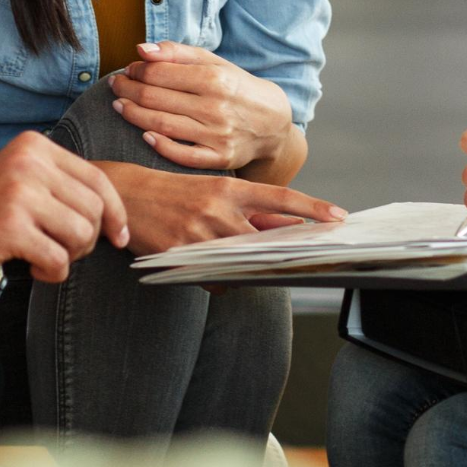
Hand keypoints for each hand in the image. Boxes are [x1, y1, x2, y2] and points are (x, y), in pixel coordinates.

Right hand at [0, 131, 127, 290]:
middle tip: (61, 250)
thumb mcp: (19, 185)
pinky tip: (32, 269)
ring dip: (68, 256)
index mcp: (34, 147)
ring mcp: (19, 193)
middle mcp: (28, 162)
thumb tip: (116, 216)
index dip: (115, 213)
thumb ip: (60, 188)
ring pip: (82, 235)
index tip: (119, 237)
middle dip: (87, 240)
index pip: (97, 180)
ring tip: (43, 257)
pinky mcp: (10, 227)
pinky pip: (59, 260)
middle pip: (94, 210)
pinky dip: (52, 273)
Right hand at [103, 163, 345, 254]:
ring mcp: (198, 233)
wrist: (127, 194)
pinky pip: (213, 278)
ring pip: (240, 263)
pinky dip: (218, 279)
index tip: (339, 216)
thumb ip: (252, 210)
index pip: (281, 198)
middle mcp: (218, 209)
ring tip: (236, 259)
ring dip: (245, 267)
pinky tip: (208, 268)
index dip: (313, 208)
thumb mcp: (215, 191)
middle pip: (264, 240)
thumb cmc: (177, 192)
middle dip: (279, 251)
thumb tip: (292, 226)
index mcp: (230, 188)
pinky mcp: (179, 254)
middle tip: (295, 258)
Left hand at [108, 42, 292, 171]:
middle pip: (155, 98)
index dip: (136, 70)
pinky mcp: (219, 159)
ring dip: (133, 114)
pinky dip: (158, 145)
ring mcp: (217, 135)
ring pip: (161, 125)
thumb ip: (178, 53)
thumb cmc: (237, 89)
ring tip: (119, 106)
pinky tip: (143, 135)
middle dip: (127, 90)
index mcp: (215, 78)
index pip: (159, 73)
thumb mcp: (215, 63)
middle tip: (116, 86)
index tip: (128, 70)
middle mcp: (216, 107)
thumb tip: (142, 49)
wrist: (272, 124)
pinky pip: (181, 155)